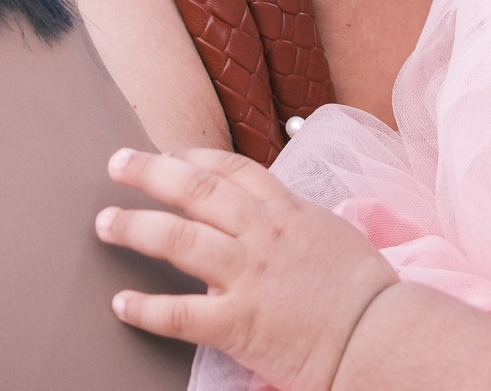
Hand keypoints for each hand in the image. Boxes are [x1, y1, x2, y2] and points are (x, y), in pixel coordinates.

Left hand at [98, 147, 396, 390]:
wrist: (384, 337)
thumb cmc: (369, 295)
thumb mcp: (336, 238)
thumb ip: (301, 224)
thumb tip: (287, 223)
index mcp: (287, 211)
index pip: (232, 169)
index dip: (194, 157)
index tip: (170, 153)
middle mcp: (261, 234)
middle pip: (194, 188)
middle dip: (149, 172)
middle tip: (117, 163)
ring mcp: (248, 275)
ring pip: (177, 238)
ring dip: (134, 227)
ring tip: (105, 222)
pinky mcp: (239, 322)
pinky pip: (179, 312)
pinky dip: (145, 308)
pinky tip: (122, 304)